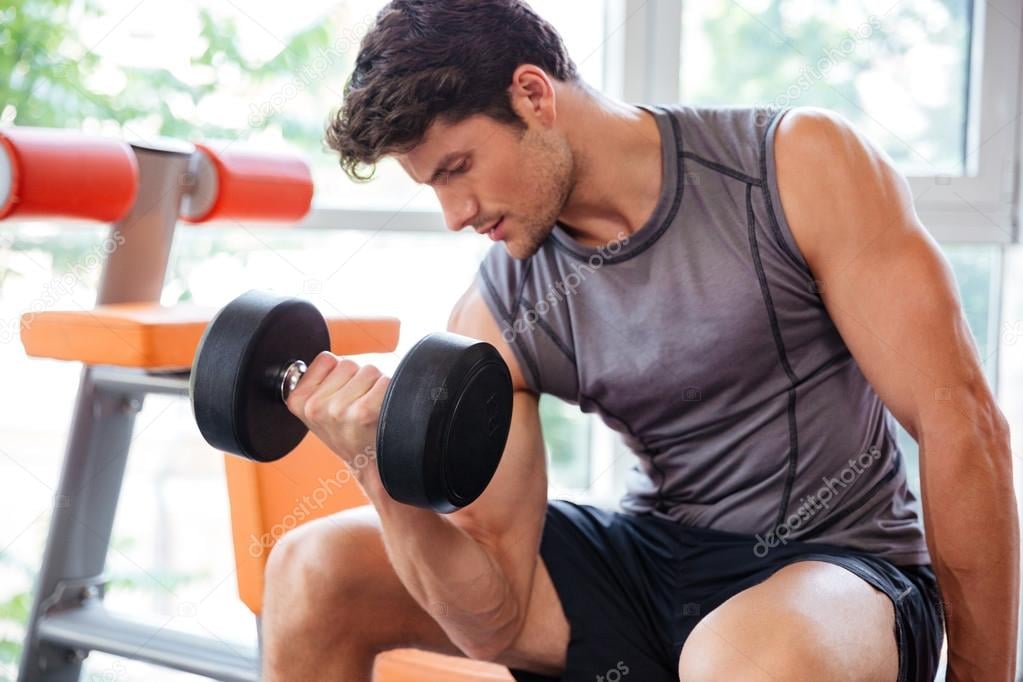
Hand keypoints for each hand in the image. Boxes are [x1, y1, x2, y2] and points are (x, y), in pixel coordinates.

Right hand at [285, 351, 389, 470]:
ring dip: (375, 385)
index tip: (341, 397)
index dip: (340, 374)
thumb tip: (327, 358)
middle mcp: (314, 407)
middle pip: (348, 363)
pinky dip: (389, 392)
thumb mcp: (320, 409)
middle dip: (359, 379)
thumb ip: (319, 381)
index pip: (326, 359)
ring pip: (368, 370)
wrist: (370, 465)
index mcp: (298, 402)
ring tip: (370, 410)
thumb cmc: (350, 433)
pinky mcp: (363, 413)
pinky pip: (384, 381)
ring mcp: (337, 410)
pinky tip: (381, 412)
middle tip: (359, 406)